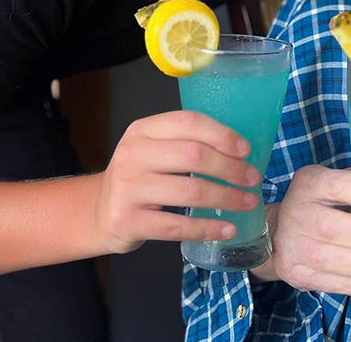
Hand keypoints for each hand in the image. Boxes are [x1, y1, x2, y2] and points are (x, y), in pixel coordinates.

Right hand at [95, 110, 259, 254]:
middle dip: (230, 168)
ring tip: (247, 202)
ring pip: (190, 191)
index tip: (246, 150)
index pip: (189, 122)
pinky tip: (227, 229)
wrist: (98, 212)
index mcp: (143, 130)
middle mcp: (133, 154)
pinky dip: (208, 228)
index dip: (222, 134)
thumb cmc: (138, 178)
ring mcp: (128, 188)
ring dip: (226, 198)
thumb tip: (238, 149)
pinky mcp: (128, 220)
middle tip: (252, 179)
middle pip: (194, 155)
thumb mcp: (152, 149)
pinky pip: (178, 226)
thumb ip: (184, 142)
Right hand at [260, 165, 350, 295]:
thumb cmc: (322, 204)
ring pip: (329, 258)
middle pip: (334, 227)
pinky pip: (326, 282)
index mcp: (311, 182)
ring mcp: (291, 244)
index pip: (341, 185)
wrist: (277, 230)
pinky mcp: (293, 271)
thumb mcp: (341, 185)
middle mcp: (296, 211)